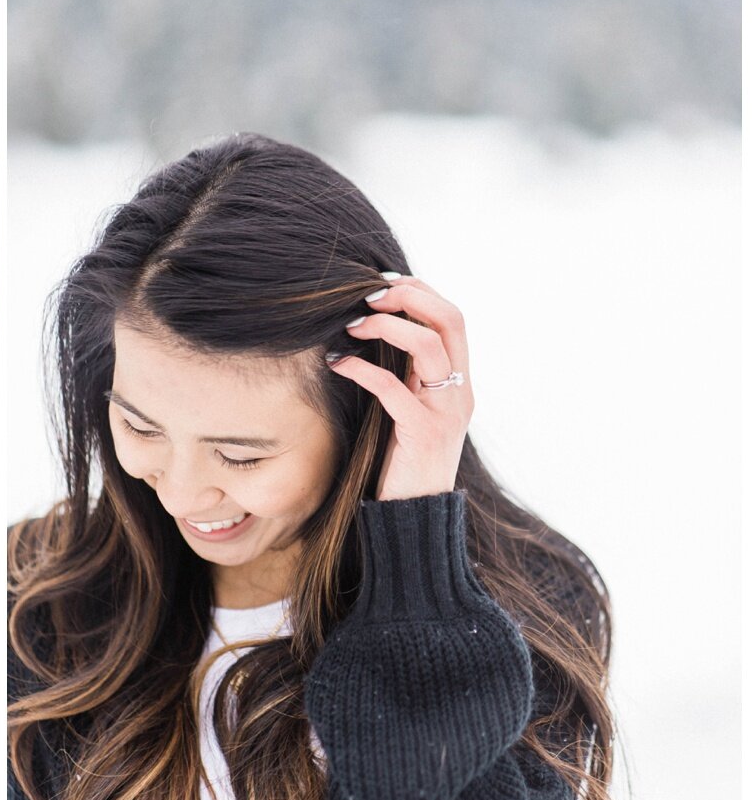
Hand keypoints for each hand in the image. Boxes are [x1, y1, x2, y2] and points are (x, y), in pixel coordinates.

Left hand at [329, 275, 473, 501]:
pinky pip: (393, 388)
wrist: (415, 515)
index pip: (452, 318)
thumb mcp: (410, 410)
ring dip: (388, 326)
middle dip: (410, 297)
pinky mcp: (423, 432)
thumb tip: (373, 336)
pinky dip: (363, 368)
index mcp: (459, 381)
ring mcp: (446, 411)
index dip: (420, 292)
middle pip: (450, 320)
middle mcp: (460, 391)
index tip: (382, 284)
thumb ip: (405, 377)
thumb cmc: (403, 463)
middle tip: (368, 295)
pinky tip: (338, 362)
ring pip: (429, 346)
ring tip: (352, 325)